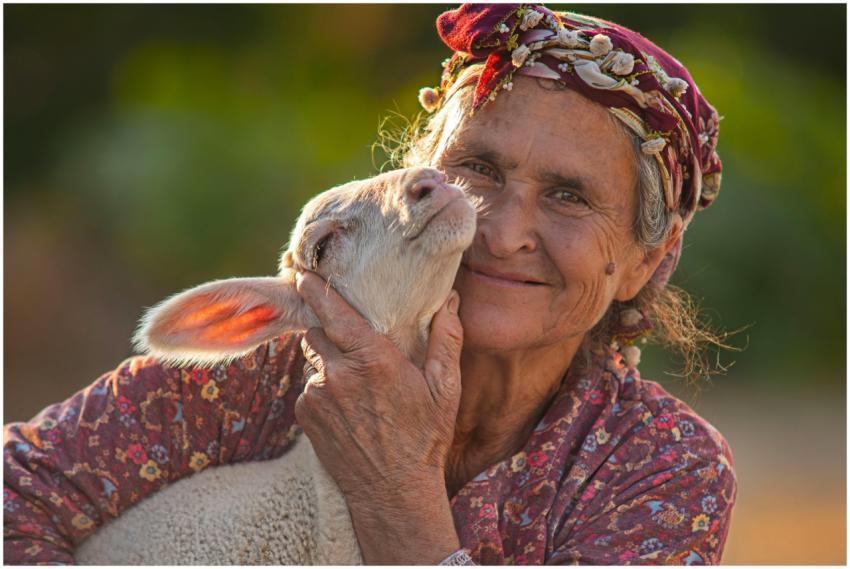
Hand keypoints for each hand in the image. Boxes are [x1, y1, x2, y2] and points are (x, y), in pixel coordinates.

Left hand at [293, 270, 462, 563]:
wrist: (392, 492)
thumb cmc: (424, 439)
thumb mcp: (444, 389)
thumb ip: (446, 339)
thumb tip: (449, 301)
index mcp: (374, 360)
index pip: (335, 313)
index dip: (317, 290)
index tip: (304, 274)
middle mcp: (339, 374)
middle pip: (318, 333)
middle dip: (330, 331)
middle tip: (352, 343)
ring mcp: (318, 395)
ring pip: (314, 361)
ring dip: (330, 363)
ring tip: (356, 386)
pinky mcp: (306, 415)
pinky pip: (309, 389)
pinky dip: (324, 390)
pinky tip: (348, 410)